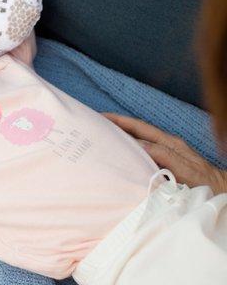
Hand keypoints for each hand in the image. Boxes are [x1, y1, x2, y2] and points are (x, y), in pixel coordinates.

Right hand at [102, 112, 226, 194]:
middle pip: (138, 129)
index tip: (101, 119)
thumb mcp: (186, 170)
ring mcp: (166, 152)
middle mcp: (167, 145)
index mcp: (170, 144)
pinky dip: (130, 146)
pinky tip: (120, 151)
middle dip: (117, 123)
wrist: (220, 192)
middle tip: (96, 120)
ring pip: (140, 138)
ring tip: (103, 132)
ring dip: (122, 133)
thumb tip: (139, 145)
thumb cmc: (206, 185)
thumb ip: (164, 156)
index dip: (121, 123)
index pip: (140, 130)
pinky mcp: (165, 163)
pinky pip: (144, 150)